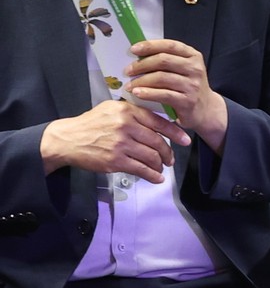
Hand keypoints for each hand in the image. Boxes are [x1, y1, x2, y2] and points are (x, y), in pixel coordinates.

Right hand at [40, 97, 181, 183]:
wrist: (66, 140)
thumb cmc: (89, 124)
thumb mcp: (110, 109)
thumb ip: (132, 113)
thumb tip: (157, 120)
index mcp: (126, 111)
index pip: (158, 122)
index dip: (175, 132)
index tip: (185, 140)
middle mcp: (125, 126)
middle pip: (157, 141)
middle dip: (168, 153)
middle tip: (171, 159)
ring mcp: (121, 144)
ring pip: (151, 156)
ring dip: (160, 165)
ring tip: (161, 167)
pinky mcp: (115, 161)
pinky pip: (141, 169)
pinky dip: (152, 175)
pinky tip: (157, 178)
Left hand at [123, 39, 226, 149]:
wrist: (206, 109)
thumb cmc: (188, 86)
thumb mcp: (184, 69)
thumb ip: (167, 61)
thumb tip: (138, 56)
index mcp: (193, 56)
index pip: (170, 46)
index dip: (150, 46)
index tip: (133, 49)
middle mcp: (195, 68)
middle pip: (163, 60)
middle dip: (141, 64)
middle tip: (128, 71)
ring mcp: (193, 85)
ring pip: (161, 77)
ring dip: (141, 81)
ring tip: (129, 85)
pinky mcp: (188, 101)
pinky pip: (163, 94)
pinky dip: (147, 93)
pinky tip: (137, 93)